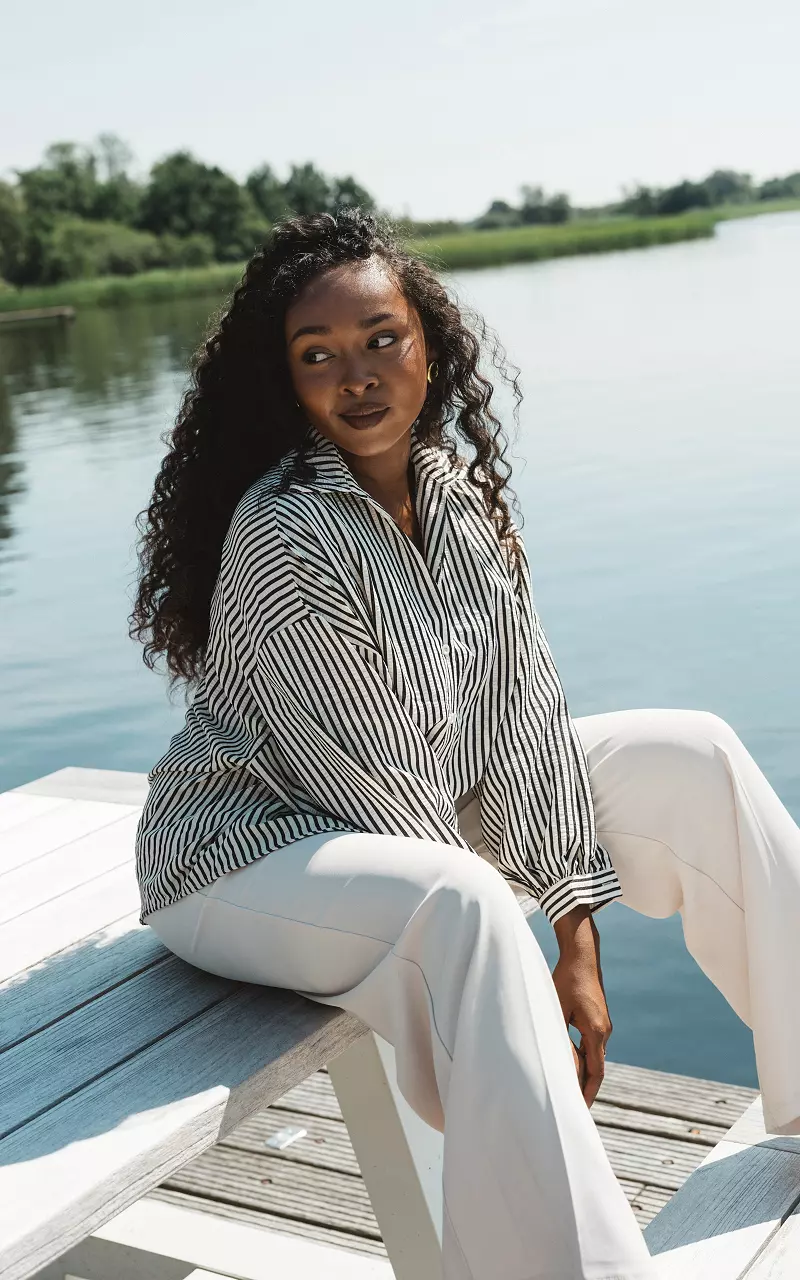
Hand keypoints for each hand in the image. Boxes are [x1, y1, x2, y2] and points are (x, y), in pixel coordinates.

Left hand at [551, 905, 611, 1106]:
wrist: (582, 955)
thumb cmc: (566, 979)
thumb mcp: (558, 1008)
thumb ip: (561, 1038)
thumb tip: (561, 1065)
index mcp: (596, 1031)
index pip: (595, 1071)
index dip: (587, 1092)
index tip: (580, 1109)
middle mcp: (604, 1030)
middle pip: (596, 1067)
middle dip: (585, 1087)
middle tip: (573, 1107)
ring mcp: (603, 1024)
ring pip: (594, 1057)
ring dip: (584, 1072)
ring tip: (570, 1090)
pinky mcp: (598, 1019)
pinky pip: (592, 1045)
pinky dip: (583, 1058)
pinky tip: (571, 1064)